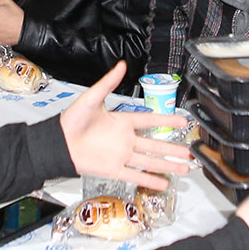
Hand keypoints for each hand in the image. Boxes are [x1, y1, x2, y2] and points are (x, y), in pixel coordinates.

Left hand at [58, 62, 192, 191]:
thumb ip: (108, 83)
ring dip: (167, 165)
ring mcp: (121, 155)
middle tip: (190, 151)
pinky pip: (135, 175)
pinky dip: (150, 180)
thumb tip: (121, 65)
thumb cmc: (71, 121)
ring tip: (185, 168)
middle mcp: (124, 140)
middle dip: (174, 148)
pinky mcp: (113, 169)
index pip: (150, 120)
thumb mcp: (92, 98)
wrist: (58, 143)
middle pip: (155, 144)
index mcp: (121, 121)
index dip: (167, 120)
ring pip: (150, 161)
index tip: (182, 121)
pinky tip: (163, 183)